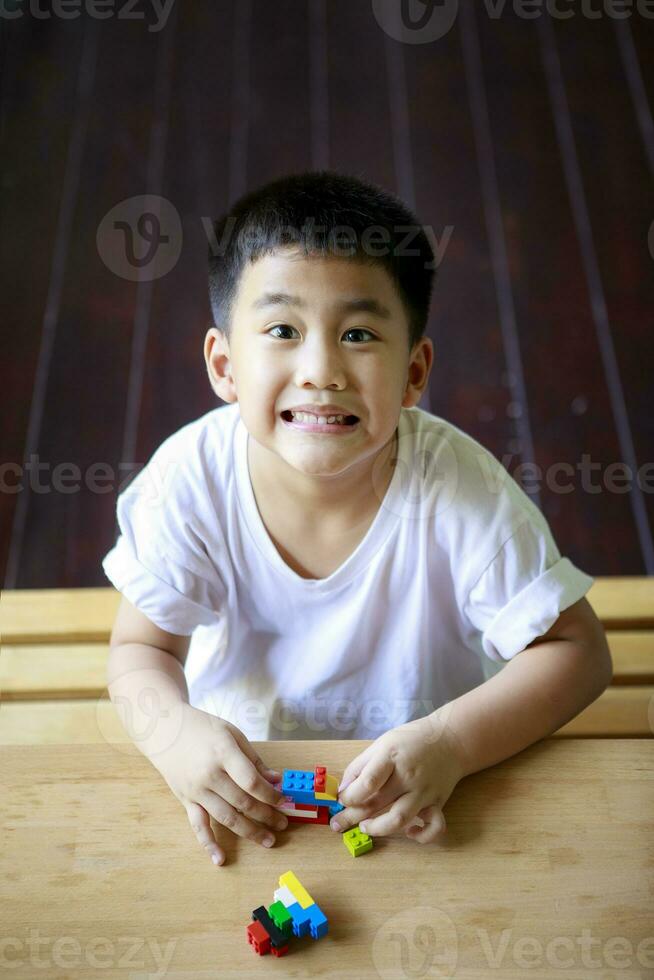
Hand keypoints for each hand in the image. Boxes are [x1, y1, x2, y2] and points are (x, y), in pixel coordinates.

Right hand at [152, 703, 287, 865]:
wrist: (164, 730)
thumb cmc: (202, 728)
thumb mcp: (232, 734)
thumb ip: (254, 760)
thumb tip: (276, 780)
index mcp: (224, 753)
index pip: (252, 782)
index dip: (271, 795)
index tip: (284, 801)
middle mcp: (209, 774)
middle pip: (242, 802)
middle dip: (266, 816)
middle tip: (282, 824)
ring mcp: (196, 790)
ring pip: (226, 817)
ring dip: (249, 831)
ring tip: (268, 840)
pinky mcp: (185, 801)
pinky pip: (198, 826)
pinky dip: (209, 844)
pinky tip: (220, 859)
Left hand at [331, 712, 466, 842]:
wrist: (451, 739)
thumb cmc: (411, 740)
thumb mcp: (382, 743)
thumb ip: (361, 766)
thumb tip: (343, 790)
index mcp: (391, 756)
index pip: (367, 783)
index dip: (350, 796)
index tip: (342, 800)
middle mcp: (408, 775)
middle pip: (377, 803)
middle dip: (352, 817)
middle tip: (338, 824)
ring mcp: (424, 791)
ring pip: (400, 819)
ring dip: (378, 829)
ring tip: (365, 827)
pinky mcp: (438, 803)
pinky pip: (434, 827)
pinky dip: (421, 836)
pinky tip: (409, 832)